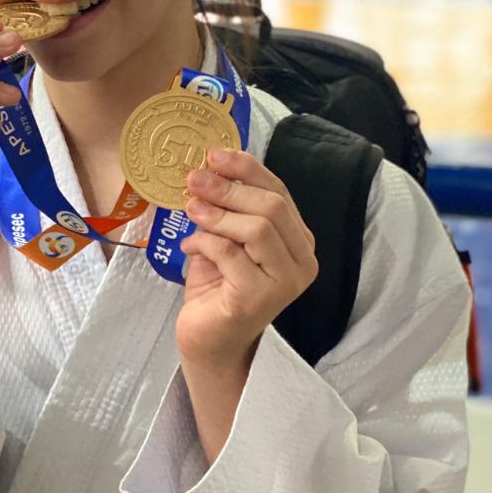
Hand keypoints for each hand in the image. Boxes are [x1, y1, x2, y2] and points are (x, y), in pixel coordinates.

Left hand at [176, 147, 318, 369]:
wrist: (210, 338)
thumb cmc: (219, 285)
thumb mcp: (227, 237)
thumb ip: (229, 208)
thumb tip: (208, 167)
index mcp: (298, 239)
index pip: (279, 191)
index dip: (247, 169)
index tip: (214, 154)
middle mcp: (302, 260)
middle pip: (272, 207)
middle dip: (229, 188)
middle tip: (193, 179)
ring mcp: (285, 282)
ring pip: (257, 229)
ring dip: (218, 213)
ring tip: (190, 209)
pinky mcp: (259, 298)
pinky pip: (231, 254)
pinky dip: (205, 242)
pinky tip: (189, 246)